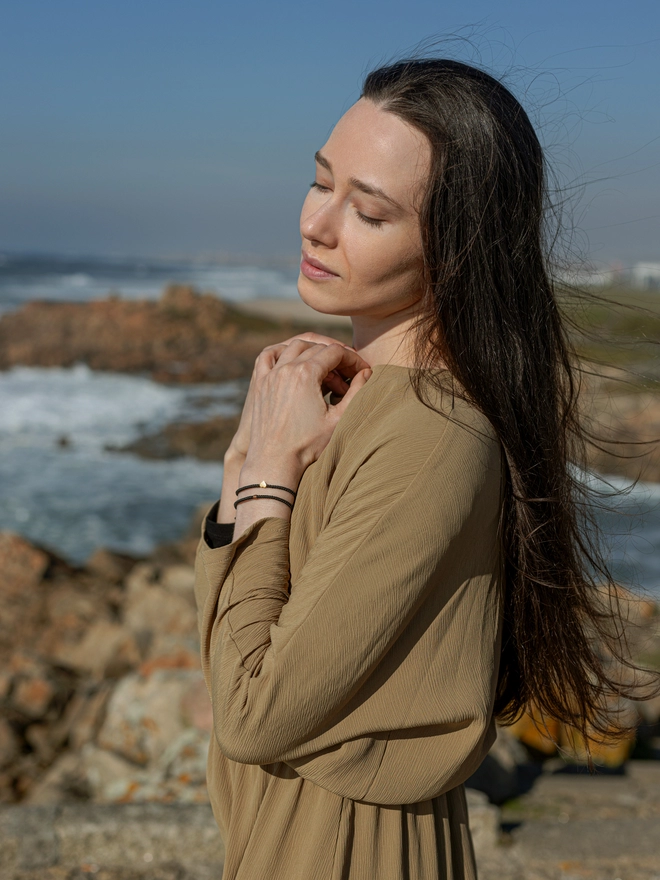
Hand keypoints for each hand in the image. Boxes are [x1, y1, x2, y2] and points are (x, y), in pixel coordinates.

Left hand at [227, 332, 359, 460]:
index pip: (335, 352)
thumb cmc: (307, 445)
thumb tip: (366, 373)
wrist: (274, 461)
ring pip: (293, 347)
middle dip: (336, 358)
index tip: (361, 371)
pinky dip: (282, 352)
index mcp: (306, 374)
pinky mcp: (260, 383)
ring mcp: (270, 375)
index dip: (352, 359)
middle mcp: (286, 369)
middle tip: (347, 377)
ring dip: (312, 352)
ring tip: (325, 370)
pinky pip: (268, 355)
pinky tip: (292, 361)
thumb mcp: (338, 419)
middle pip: (317, 348)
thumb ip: (356, 392)